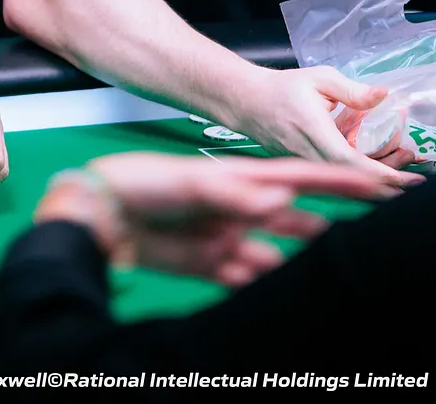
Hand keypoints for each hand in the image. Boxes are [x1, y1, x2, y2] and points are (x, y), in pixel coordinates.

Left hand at [34, 152, 395, 286]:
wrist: (94, 218)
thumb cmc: (135, 183)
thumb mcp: (185, 181)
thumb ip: (230, 193)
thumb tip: (279, 200)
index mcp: (232, 179)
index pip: (291, 177)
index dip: (328, 180)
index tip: (367, 182)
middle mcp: (233, 208)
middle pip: (289, 217)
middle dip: (317, 223)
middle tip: (348, 234)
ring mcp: (222, 237)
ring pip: (271, 253)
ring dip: (290, 260)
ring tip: (315, 267)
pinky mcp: (206, 265)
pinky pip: (244, 278)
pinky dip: (258, 283)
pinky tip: (269, 285)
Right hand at [224, 67, 417, 190]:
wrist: (243, 101)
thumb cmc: (280, 88)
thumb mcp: (319, 79)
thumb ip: (353, 90)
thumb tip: (385, 95)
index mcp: (311, 129)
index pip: (348, 160)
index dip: (379, 173)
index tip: (406, 178)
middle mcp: (305, 152)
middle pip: (351, 178)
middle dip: (386, 178)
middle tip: (411, 165)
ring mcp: (301, 163)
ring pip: (343, 180)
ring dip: (373, 177)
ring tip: (397, 161)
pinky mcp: (300, 168)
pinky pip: (331, 177)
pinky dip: (356, 174)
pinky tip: (370, 160)